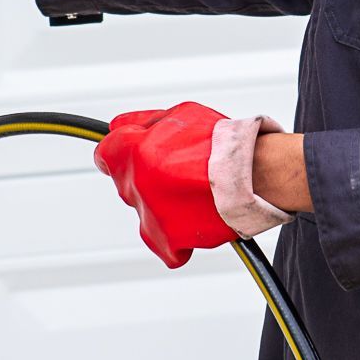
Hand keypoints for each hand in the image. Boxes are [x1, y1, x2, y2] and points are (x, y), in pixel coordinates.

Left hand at [94, 102, 234, 268]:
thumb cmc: (222, 143)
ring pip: (146, 212)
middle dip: (148, 176)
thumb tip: (117, 127)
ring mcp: (150, 215)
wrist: (254, 174)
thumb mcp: (180, 114)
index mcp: (134, 152)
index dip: (122, 152)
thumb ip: (142, 121)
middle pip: (128, 182)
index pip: (105, 154)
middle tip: (181, 171)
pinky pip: (163, 245)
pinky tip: (194, 221)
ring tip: (194, 194)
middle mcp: (136, 184)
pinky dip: (176, 238)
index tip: (133, 154)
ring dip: (162, 204)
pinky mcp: (169, 240)